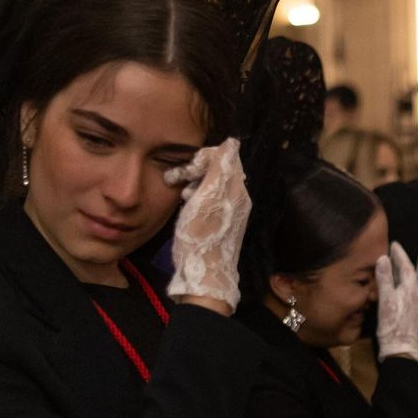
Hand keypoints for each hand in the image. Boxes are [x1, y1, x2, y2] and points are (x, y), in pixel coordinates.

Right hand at [164, 138, 249, 312]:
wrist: (203, 276)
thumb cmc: (201, 236)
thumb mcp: (207, 197)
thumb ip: (220, 168)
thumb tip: (232, 141)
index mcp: (237, 189)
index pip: (225, 156)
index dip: (203, 156)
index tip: (185, 168)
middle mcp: (239, 198)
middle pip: (219, 169)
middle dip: (196, 169)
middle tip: (178, 179)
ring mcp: (232, 212)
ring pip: (213, 184)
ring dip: (194, 182)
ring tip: (181, 193)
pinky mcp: (222, 224)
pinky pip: (211, 199)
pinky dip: (197, 197)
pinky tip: (186, 205)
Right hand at [375, 242, 417, 363]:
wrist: (401, 350)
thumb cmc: (392, 326)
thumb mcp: (385, 301)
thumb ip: (384, 279)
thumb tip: (383, 259)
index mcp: (411, 291)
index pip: (407, 267)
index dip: (400, 255)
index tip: (394, 244)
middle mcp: (416, 296)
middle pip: (409, 275)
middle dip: (400, 263)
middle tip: (391, 252)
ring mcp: (416, 306)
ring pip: (408, 284)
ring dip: (400, 274)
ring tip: (390, 267)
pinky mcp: (412, 314)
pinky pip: (407, 293)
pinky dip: (399, 284)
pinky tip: (393, 287)